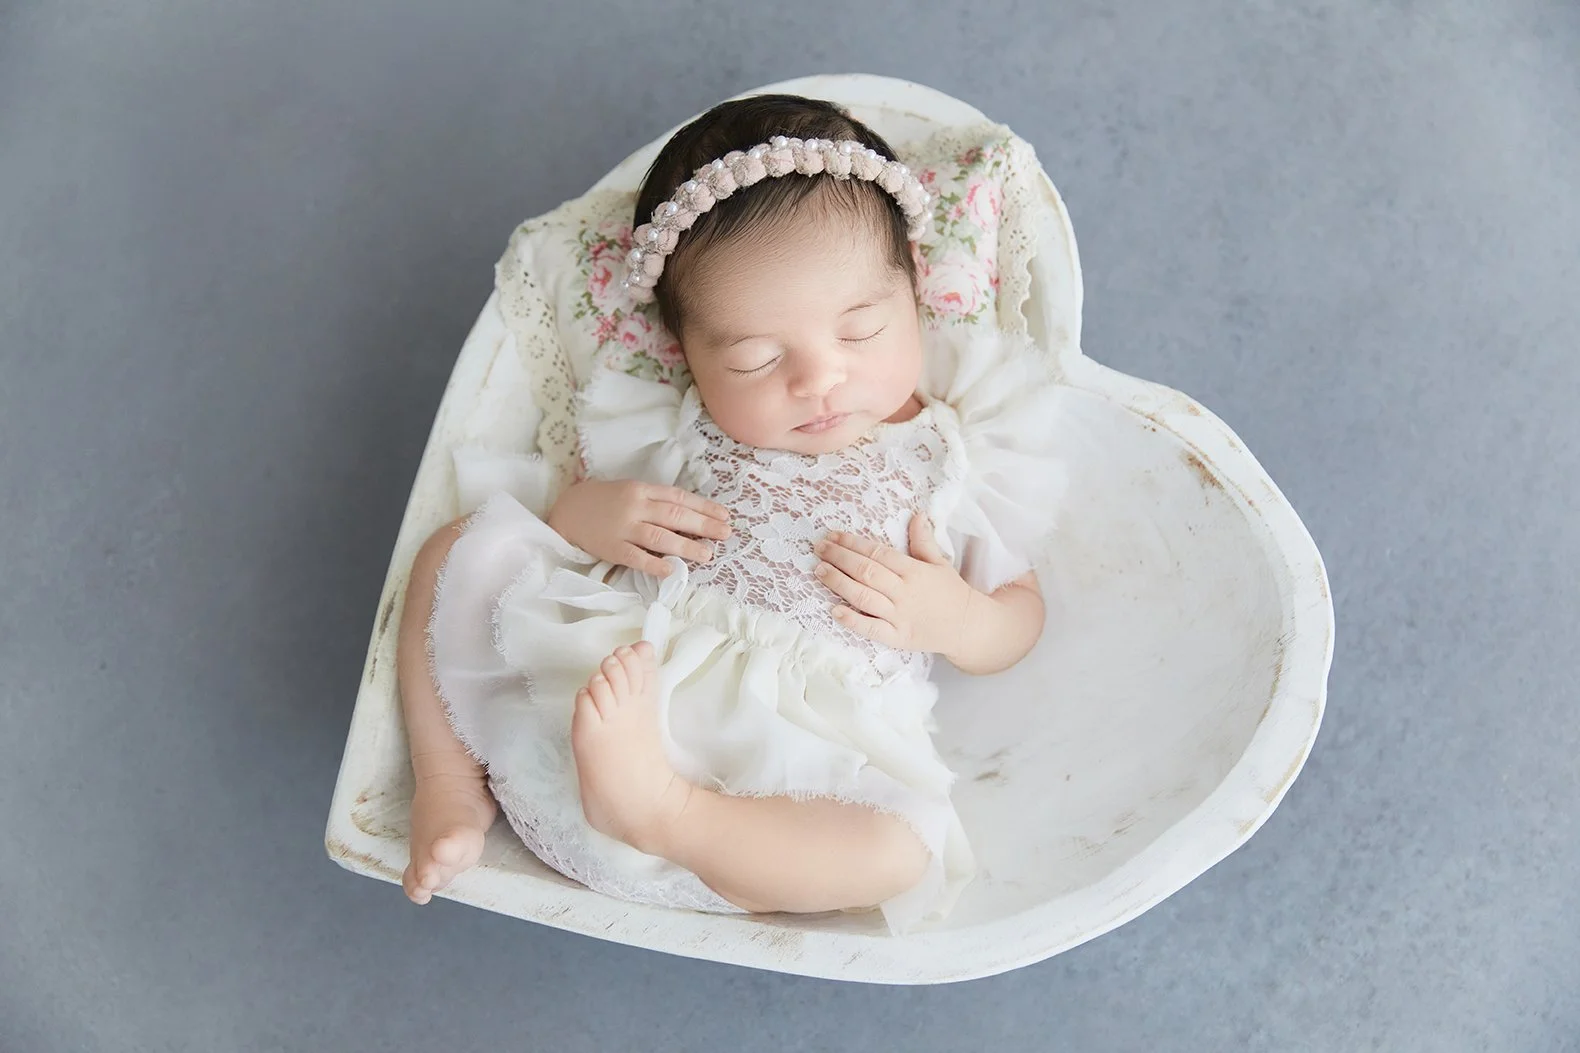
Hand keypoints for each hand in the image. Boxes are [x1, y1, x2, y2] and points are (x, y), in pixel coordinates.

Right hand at [547, 478, 731, 577]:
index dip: (703, 507)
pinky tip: (671, 569)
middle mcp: (635, 506)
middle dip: (703, 525)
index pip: (678, 497)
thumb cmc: (605, 501)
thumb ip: (657, 501)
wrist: (568, 510)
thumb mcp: (631, 491)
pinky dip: (654, 563)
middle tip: (726, 533)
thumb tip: (691, 515)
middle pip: (674, 515)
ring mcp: (623, 527)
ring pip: (659, 536)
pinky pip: (635, 557)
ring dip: (686, 546)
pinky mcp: (611, 547)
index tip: (724, 515)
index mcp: (642, 490)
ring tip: (708, 554)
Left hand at [812, 514, 976, 654]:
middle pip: (867, 572)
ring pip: (864, 597)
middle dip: (840, 558)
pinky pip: (872, 629)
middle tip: (819, 548)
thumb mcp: (940, 563)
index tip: (833, 535)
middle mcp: (904, 592)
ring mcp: (900, 616)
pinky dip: (853, 620)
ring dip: (839, 583)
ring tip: (820, 570)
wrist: (969, 626)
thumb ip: (924, 541)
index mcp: (914, 571)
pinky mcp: (898, 637)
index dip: (854, 543)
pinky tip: (834, 610)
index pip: (879, 553)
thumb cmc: (951, 592)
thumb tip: (918, 515)